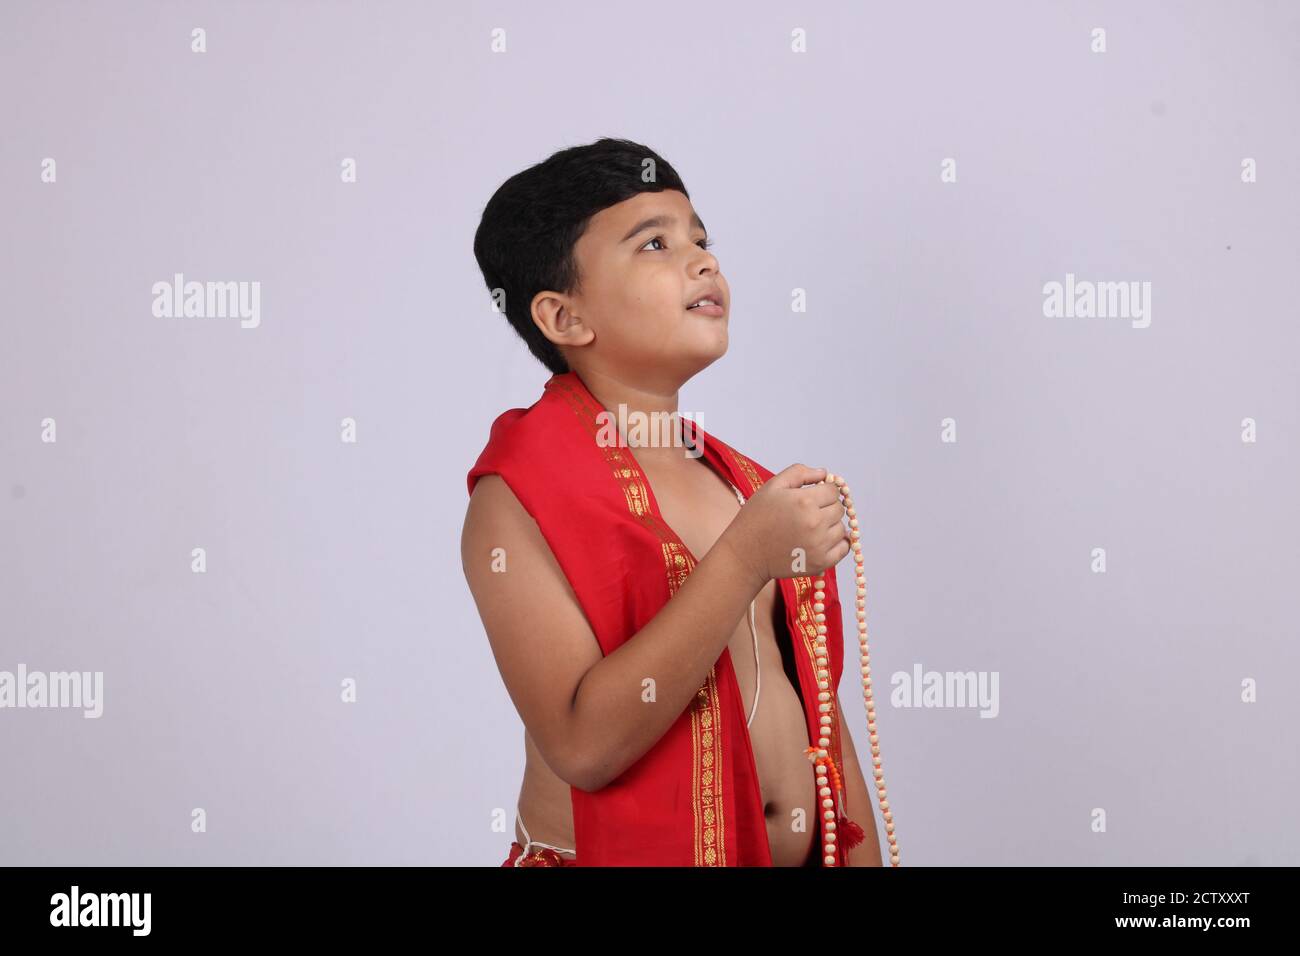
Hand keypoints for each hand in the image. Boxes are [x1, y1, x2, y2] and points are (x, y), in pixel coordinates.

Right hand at [721, 463, 850, 583]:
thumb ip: (799, 473)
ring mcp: (819, 545)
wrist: (746, 553)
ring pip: (842, 528)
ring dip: (831, 525)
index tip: (814, 495)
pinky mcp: (821, 562)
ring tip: (812, 527)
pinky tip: (822, 540)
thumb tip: (824, 473)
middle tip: (810, 512)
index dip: (825, 490)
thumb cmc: (756, 518)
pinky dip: (838, 543)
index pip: (834, 491)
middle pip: (839, 509)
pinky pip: (844, 548)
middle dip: (828, 507)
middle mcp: (815, 523)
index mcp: (804, 501)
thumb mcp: (772, 486)